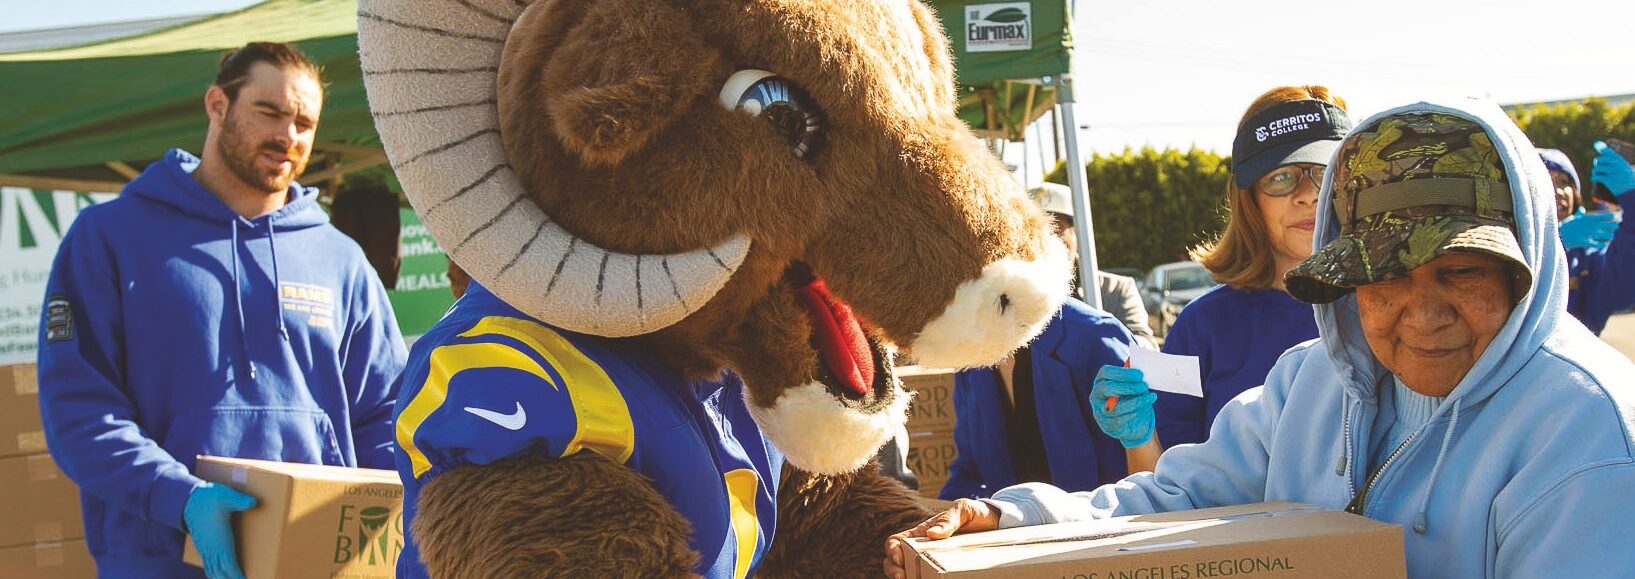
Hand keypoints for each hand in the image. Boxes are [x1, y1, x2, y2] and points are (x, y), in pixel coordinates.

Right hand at [184, 483, 255, 578]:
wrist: (189, 499)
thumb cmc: (210, 497)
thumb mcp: (226, 495)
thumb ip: (239, 500)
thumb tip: (253, 502)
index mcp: (219, 539)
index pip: (228, 564)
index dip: (236, 575)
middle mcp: (211, 548)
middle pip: (221, 572)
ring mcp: (206, 548)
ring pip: (213, 571)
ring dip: (222, 578)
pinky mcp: (204, 547)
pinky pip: (210, 565)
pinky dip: (216, 573)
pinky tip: (221, 576)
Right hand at [883, 498, 998, 577]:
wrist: (995, 524)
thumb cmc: (975, 514)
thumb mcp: (963, 510)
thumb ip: (948, 520)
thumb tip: (932, 534)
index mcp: (922, 532)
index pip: (896, 541)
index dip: (892, 550)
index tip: (900, 560)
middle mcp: (922, 547)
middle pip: (895, 560)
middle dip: (892, 569)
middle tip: (902, 578)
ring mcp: (932, 559)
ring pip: (908, 572)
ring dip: (903, 578)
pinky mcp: (943, 569)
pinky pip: (927, 576)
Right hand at [1091, 365, 1156, 447]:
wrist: (1133, 423)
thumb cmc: (1132, 398)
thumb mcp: (1132, 385)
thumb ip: (1133, 375)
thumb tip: (1138, 359)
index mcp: (1101, 381)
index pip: (1106, 372)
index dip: (1123, 373)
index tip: (1140, 374)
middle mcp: (1096, 396)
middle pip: (1107, 388)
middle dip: (1127, 386)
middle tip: (1144, 386)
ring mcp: (1099, 412)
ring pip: (1116, 407)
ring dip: (1135, 401)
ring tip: (1150, 397)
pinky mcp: (1107, 425)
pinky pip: (1120, 419)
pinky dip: (1134, 413)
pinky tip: (1144, 408)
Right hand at [1559, 208, 1618, 250]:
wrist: (1555, 235)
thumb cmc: (1563, 227)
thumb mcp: (1571, 219)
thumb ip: (1579, 214)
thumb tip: (1582, 209)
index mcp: (1584, 219)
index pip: (1600, 216)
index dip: (1609, 216)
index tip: (1616, 216)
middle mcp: (1586, 225)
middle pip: (1603, 224)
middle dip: (1611, 225)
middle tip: (1617, 226)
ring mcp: (1585, 233)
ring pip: (1601, 234)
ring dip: (1607, 235)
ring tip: (1611, 236)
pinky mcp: (1582, 241)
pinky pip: (1595, 243)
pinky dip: (1600, 244)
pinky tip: (1603, 245)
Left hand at [1592, 141, 1634, 197]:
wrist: (1633, 192)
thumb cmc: (1629, 180)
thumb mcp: (1626, 169)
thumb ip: (1617, 162)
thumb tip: (1604, 156)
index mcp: (1622, 161)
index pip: (1610, 152)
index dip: (1602, 148)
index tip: (1596, 144)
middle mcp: (1617, 165)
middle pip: (1600, 160)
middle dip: (1598, 162)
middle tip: (1598, 165)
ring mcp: (1612, 172)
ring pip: (1597, 168)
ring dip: (1595, 171)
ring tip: (1597, 173)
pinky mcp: (1608, 180)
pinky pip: (1596, 176)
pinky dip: (1594, 178)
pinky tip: (1595, 179)